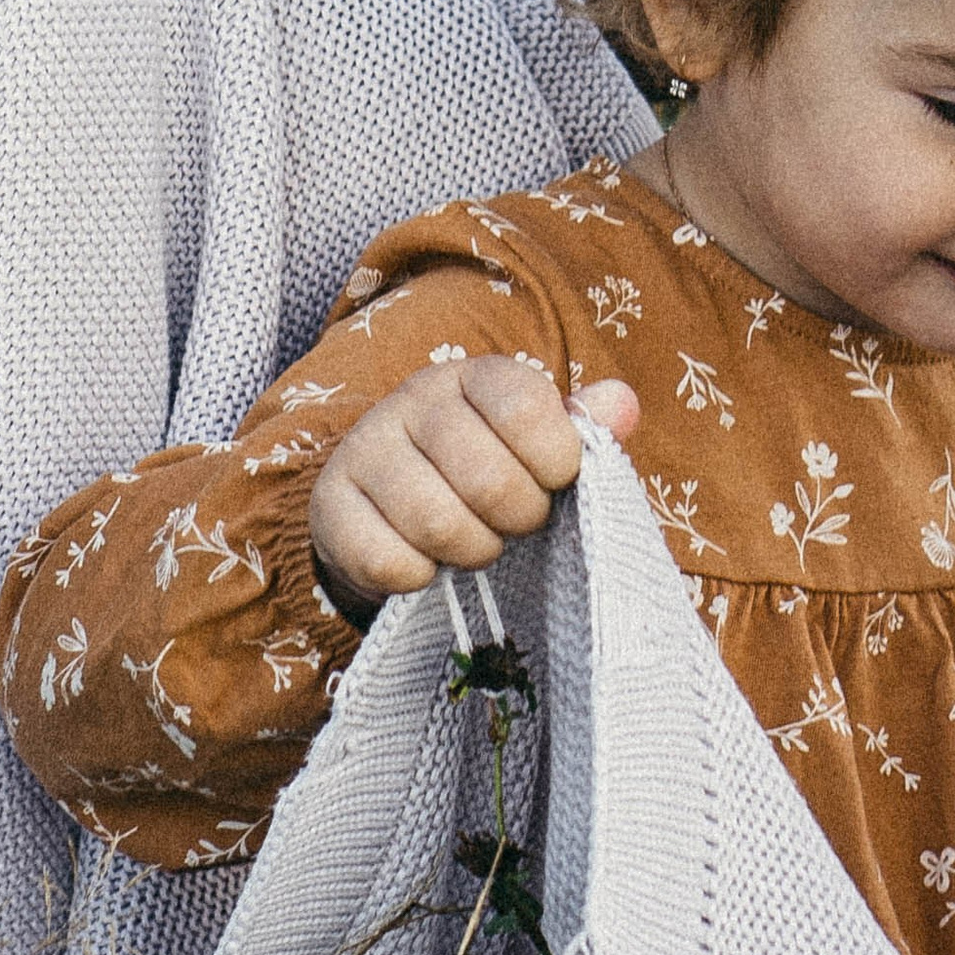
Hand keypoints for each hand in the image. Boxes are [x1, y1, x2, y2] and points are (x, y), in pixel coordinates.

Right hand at [311, 354, 640, 607]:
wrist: (387, 510)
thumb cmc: (483, 473)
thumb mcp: (537, 447)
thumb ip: (583, 429)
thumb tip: (622, 403)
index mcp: (473, 377)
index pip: (526, 409)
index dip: (555, 462)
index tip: (554, 481)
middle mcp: (412, 402)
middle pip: (489, 480)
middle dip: (518, 519)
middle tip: (514, 523)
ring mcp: (365, 451)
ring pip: (439, 525)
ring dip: (473, 551)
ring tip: (476, 542)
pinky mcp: (331, 508)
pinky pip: (390, 561)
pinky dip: (420, 577)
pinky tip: (426, 562)